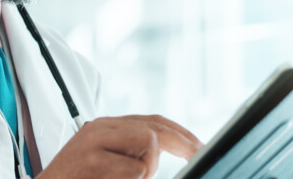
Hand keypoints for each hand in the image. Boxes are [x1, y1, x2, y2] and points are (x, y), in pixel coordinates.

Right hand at [37, 115, 202, 178]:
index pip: (151, 121)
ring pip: (148, 144)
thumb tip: (168, 149)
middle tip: (198, 155)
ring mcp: (95, 144)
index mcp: (103, 127)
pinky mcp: (94, 162)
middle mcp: (99, 129)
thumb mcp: (102, 158)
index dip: (179, 132)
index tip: (198, 145)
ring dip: (146, 169)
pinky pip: (135, 170)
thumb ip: (128, 148)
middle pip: (154, 129)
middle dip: (181, 144)